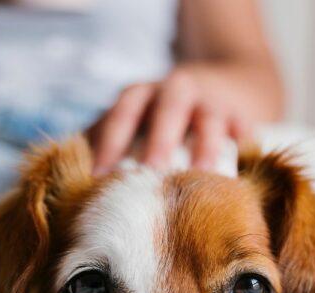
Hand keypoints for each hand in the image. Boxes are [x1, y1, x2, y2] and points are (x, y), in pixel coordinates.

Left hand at [89, 64, 255, 175]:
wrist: (224, 86)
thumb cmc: (161, 118)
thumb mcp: (132, 120)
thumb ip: (105, 142)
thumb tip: (69, 185)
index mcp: (142, 94)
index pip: (122, 114)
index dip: (110, 142)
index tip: (99, 177)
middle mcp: (177, 90)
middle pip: (167, 110)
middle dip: (159, 141)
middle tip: (151, 174)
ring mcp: (213, 101)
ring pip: (209, 120)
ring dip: (205, 147)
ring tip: (203, 177)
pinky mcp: (242, 115)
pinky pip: (245, 131)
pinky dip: (244, 148)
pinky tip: (242, 175)